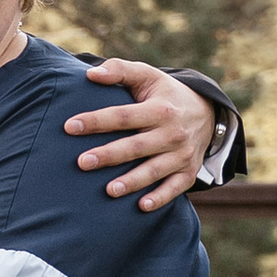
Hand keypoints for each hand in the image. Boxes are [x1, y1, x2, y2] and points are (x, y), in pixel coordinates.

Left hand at [66, 61, 218, 210]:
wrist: (207, 113)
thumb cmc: (164, 94)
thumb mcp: (147, 76)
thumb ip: (120, 70)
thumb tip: (91, 74)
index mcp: (160, 109)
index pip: (123, 116)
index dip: (96, 121)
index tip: (69, 126)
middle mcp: (172, 133)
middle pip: (137, 146)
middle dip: (109, 155)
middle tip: (82, 162)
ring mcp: (182, 154)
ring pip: (155, 170)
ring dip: (133, 181)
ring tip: (109, 190)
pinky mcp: (188, 172)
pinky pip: (175, 187)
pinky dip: (161, 197)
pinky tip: (142, 206)